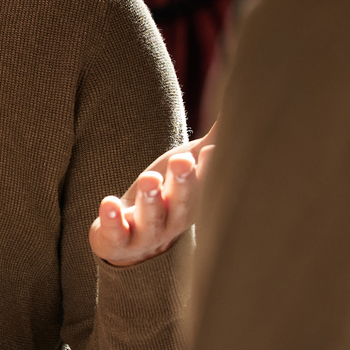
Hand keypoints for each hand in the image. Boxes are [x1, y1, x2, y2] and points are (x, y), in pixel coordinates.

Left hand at [90, 125, 216, 266]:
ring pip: (150, 220)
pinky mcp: (117, 241)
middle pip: (182, 203)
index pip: (206, 187)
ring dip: (150, 200)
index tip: (214, 150)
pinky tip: (109, 202)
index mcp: (194, 202)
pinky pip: (116, 233)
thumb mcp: (188, 168)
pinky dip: (113, 219)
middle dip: (184, 183)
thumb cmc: (165, 197)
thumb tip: (240, 105)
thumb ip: (213, 139)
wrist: (129, 244)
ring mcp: (146, 235)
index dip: (210, 170)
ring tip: (148, 178)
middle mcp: (174, 221)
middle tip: (182, 160)